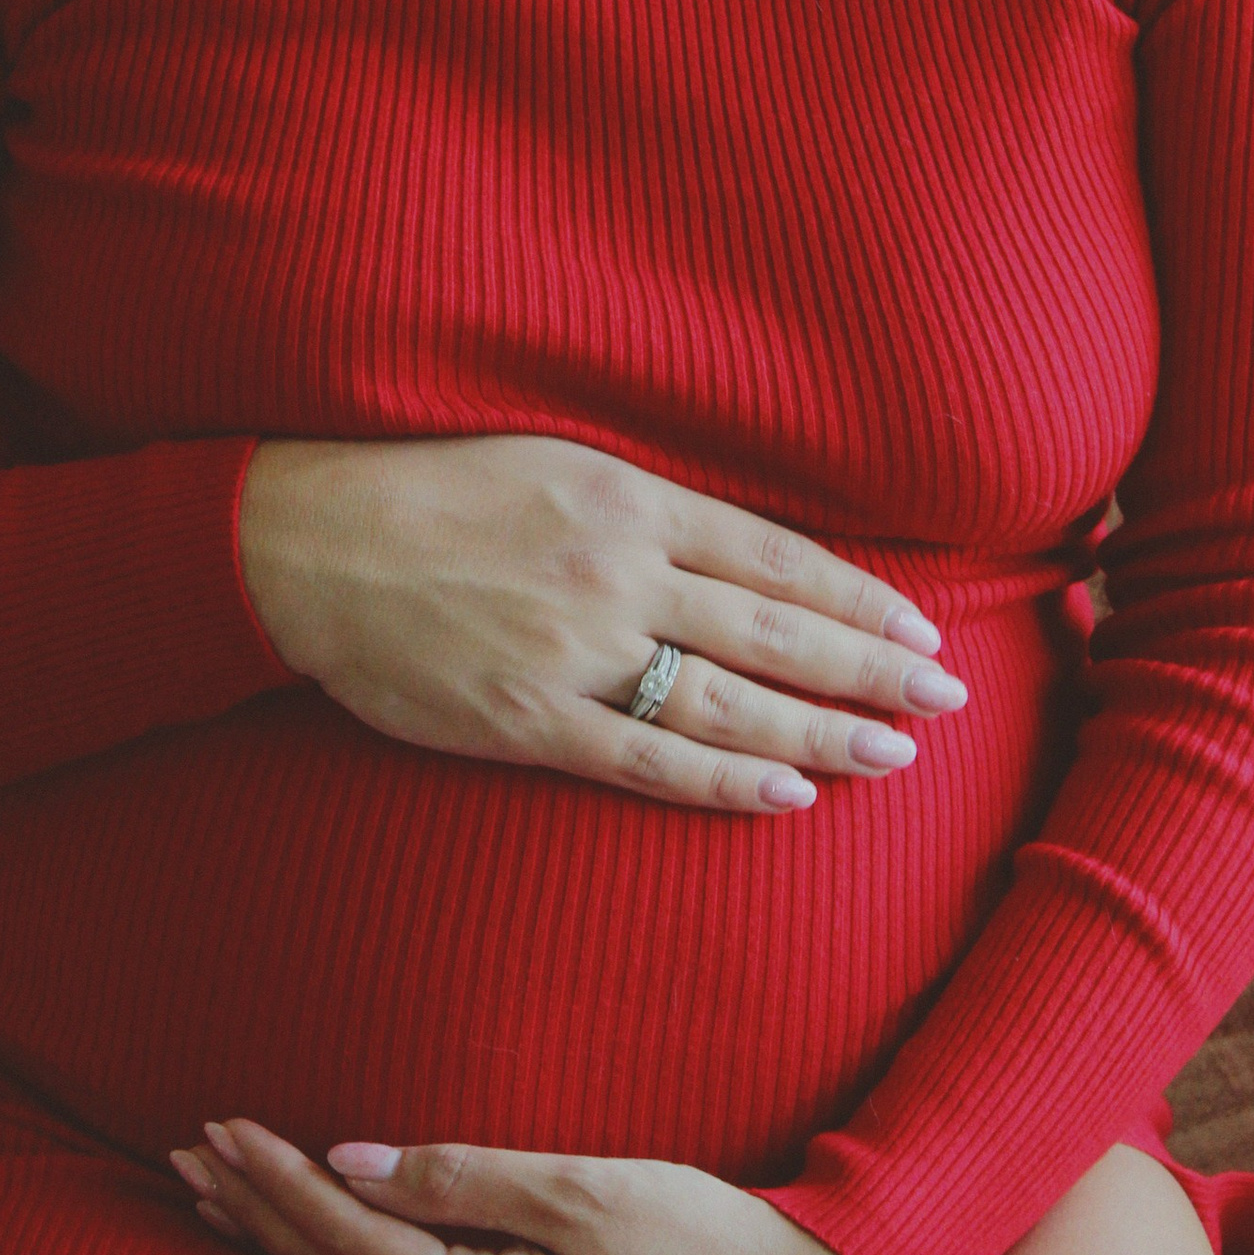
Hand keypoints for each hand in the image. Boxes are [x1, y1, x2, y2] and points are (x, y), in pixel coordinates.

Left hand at [167, 1120, 887, 1254]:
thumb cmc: (700, 1244)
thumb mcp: (583, 1193)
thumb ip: (463, 1179)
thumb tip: (351, 1164)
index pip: (341, 1237)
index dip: (273, 1182)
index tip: (217, 1129)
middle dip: (254, 1214)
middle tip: (183, 1160)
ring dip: (284, 1243)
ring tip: (222, 1202)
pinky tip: (326, 1246)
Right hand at [238, 431, 967, 819]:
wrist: (307, 540)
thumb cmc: (422, 487)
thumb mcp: (547, 458)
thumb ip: (640, 505)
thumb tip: (730, 545)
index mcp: (628, 499)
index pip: (775, 556)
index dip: (857, 599)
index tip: (919, 630)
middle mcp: (619, 572)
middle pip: (774, 629)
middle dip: (870, 670)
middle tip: (946, 700)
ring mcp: (576, 649)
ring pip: (727, 701)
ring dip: (819, 733)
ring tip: (893, 757)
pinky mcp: (529, 718)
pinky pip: (645, 759)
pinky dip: (721, 782)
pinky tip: (785, 796)